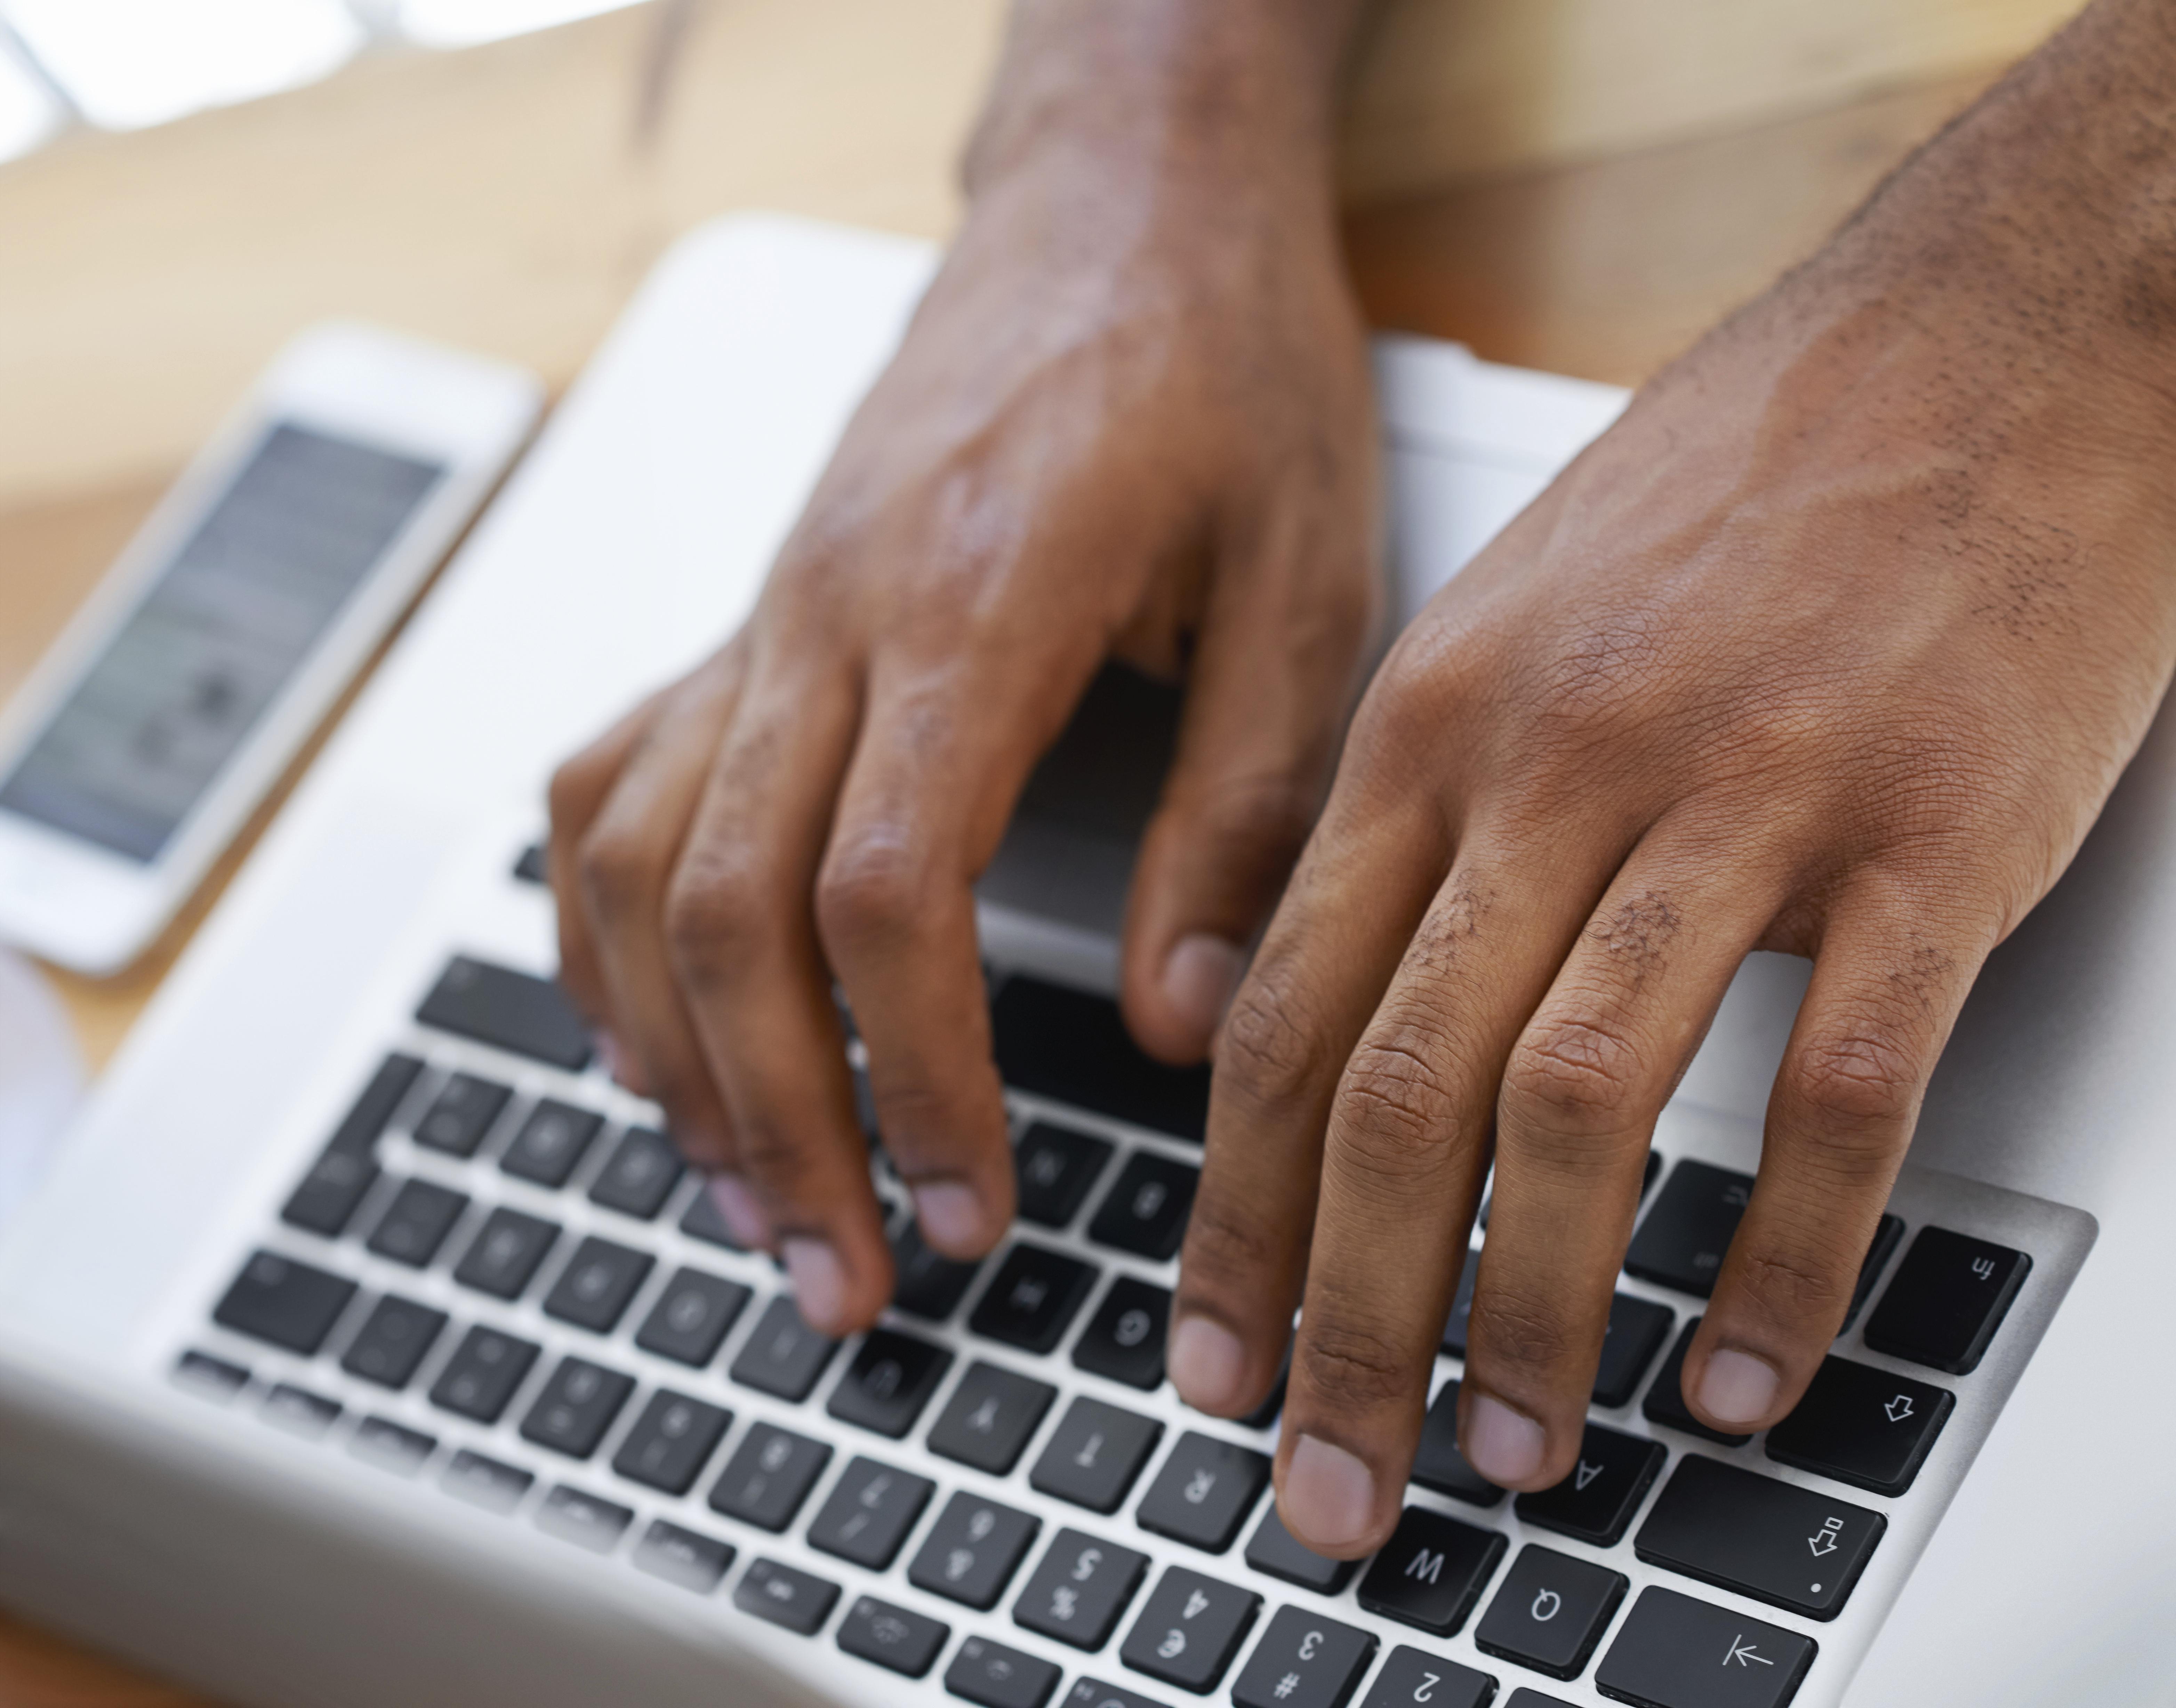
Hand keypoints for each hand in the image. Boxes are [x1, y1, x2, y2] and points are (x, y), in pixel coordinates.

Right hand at [544, 8, 1377, 1332]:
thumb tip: (1182, 1016)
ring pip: (634, 865)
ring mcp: (765, 612)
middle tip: (846, 1278)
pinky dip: (606, 931)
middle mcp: (827, 612)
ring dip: (677, 1055)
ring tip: (748, 1200)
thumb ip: (1244, 806)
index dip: (916, 1080)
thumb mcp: (1308, 576)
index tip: (979, 1205)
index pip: (880, 894)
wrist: (1119, 202)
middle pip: (727, 912)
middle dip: (782, 1123)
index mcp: (973, 601)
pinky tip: (651, 1034)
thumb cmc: (1219, 363)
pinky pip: (610, 786)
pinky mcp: (750, 616)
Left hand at [1170, 6, 2175, 1554]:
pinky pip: (1834, 1091)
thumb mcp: (1508, 628)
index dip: (1230, 1218)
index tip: (1211, 1352)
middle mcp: (1557, 767)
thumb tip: (1316, 1005)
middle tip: (1327, 1475)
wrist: (1979, 337)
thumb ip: (1410, 818)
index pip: (1280, 1020)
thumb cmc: (1738, 488)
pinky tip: (1743, 1369)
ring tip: (1512, 1446)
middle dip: (1343, 1312)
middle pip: (1396, 1093)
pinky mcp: (1928, 835)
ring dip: (1530, 1309)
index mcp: (1433, 724)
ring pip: (1580, 1109)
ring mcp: (1746, 800)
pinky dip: (1781, 1256)